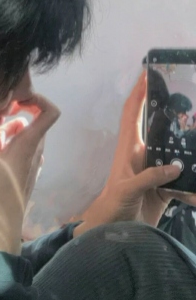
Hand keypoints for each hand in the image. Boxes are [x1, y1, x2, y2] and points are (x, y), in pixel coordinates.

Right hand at [0, 94, 58, 254]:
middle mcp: (36, 150)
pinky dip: (12, 143)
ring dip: (11, 130)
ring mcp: (33, 161)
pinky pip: (24, 148)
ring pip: (27, 135)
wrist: (4, 224)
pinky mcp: (27, 171)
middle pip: (34, 122)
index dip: (39, 99)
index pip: (50, 113)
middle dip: (16, 115)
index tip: (18, 99)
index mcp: (29, 144)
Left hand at [74, 72, 195, 236]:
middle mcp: (142, 152)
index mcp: (129, 148)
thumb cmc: (114, 205)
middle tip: (183, 90)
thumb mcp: (128, 190)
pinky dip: (192, 168)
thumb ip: (149, 177)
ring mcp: (155, 166)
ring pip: (170, 144)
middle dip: (164, 105)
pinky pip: (182, 171)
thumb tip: (175, 165)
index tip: (147, 74)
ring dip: (183, 135)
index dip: (138, 94)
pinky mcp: (165, 182)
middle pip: (154, 122)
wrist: (116, 228)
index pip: (132, 114)